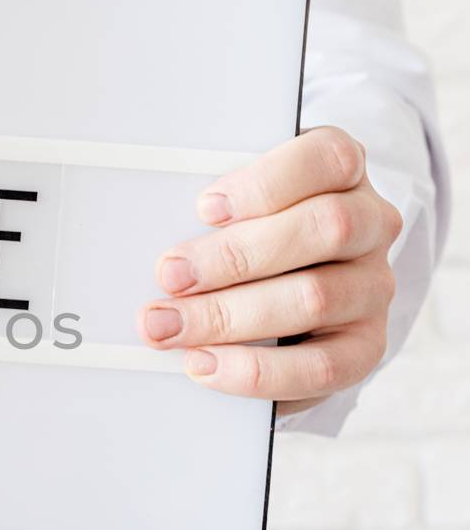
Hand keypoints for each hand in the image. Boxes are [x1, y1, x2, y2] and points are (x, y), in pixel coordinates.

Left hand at [135, 125, 402, 417]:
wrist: (287, 284)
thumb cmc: (251, 230)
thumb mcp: (236, 202)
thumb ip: (214, 209)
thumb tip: (156, 237)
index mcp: (341, 171)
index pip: (327, 159)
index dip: (267, 182)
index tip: (205, 208)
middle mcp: (370, 224)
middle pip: (323, 229)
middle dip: (234, 256)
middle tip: (169, 276)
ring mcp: (373, 285)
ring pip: (315, 298)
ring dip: (231, 316)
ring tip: (170, 327)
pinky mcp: (365, 345)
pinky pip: (321, 366)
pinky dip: (257, 370)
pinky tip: (206, 364)